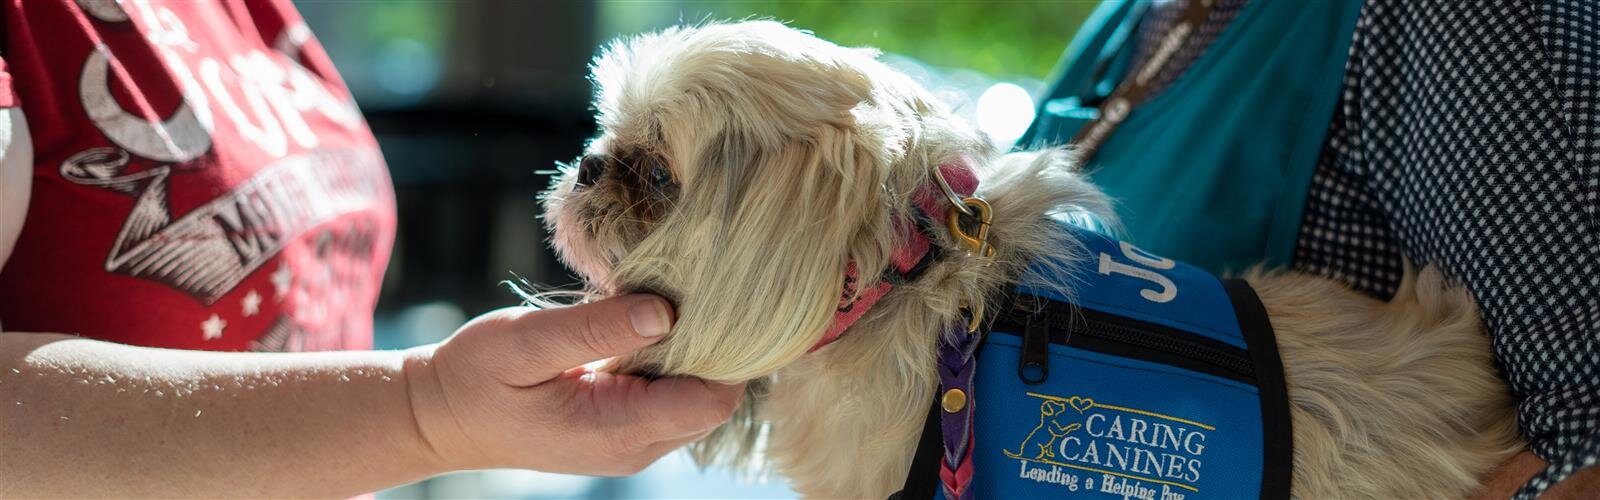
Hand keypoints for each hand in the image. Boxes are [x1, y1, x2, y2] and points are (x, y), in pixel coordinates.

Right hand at [403, 294, 744, 474]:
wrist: (441, 416)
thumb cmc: (475, 378)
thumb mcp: (526, 343)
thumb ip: (596, 329)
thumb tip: (666, 312)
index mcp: (618, 430)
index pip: (712, 400)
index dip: (726, 350)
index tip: (710, 299)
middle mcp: (636, 446)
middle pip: (714, 398)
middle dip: (711, 346)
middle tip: (684, 290)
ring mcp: (633, 442)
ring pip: (697, 395)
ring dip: (688, 350)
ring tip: (658, 304)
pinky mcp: (626, 428)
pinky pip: (670, 394)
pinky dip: (667, 359)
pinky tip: (641, 325)